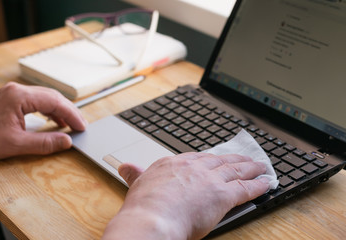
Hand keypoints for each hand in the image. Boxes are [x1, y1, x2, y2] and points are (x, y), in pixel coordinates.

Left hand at [0, 82, 86, 159]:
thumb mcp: (15, 144)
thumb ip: (44, 143)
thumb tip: (67, 141)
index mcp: (19, 97)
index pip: (55, 101)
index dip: (72, 114)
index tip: (82, 126)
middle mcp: (18, 91)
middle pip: (53, 96)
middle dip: (69, 111)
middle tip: (80, 126)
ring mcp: (14, 93)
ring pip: (46, 98)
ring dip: (60, 111)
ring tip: (71, 125)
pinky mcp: (11, 99)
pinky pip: (37, 101)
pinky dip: (49, 111)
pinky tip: (55, 121)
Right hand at [102, 152, 268, 239]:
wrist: (152, 218)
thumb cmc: (143, 206)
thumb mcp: (136, 185)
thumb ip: (134, 174)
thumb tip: (125, 167)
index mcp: (173, 164)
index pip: (196, 158)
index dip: (209, 158)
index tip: (216, 158)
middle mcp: (193, 168)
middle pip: (219, 160)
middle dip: (233, 159)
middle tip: (244, 158)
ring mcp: (209, 179)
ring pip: (235, 170)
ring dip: (249, 167)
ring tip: (259, 165)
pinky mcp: (222, 195)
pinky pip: (245, 188)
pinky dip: (257, 185)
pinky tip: (265, 182)